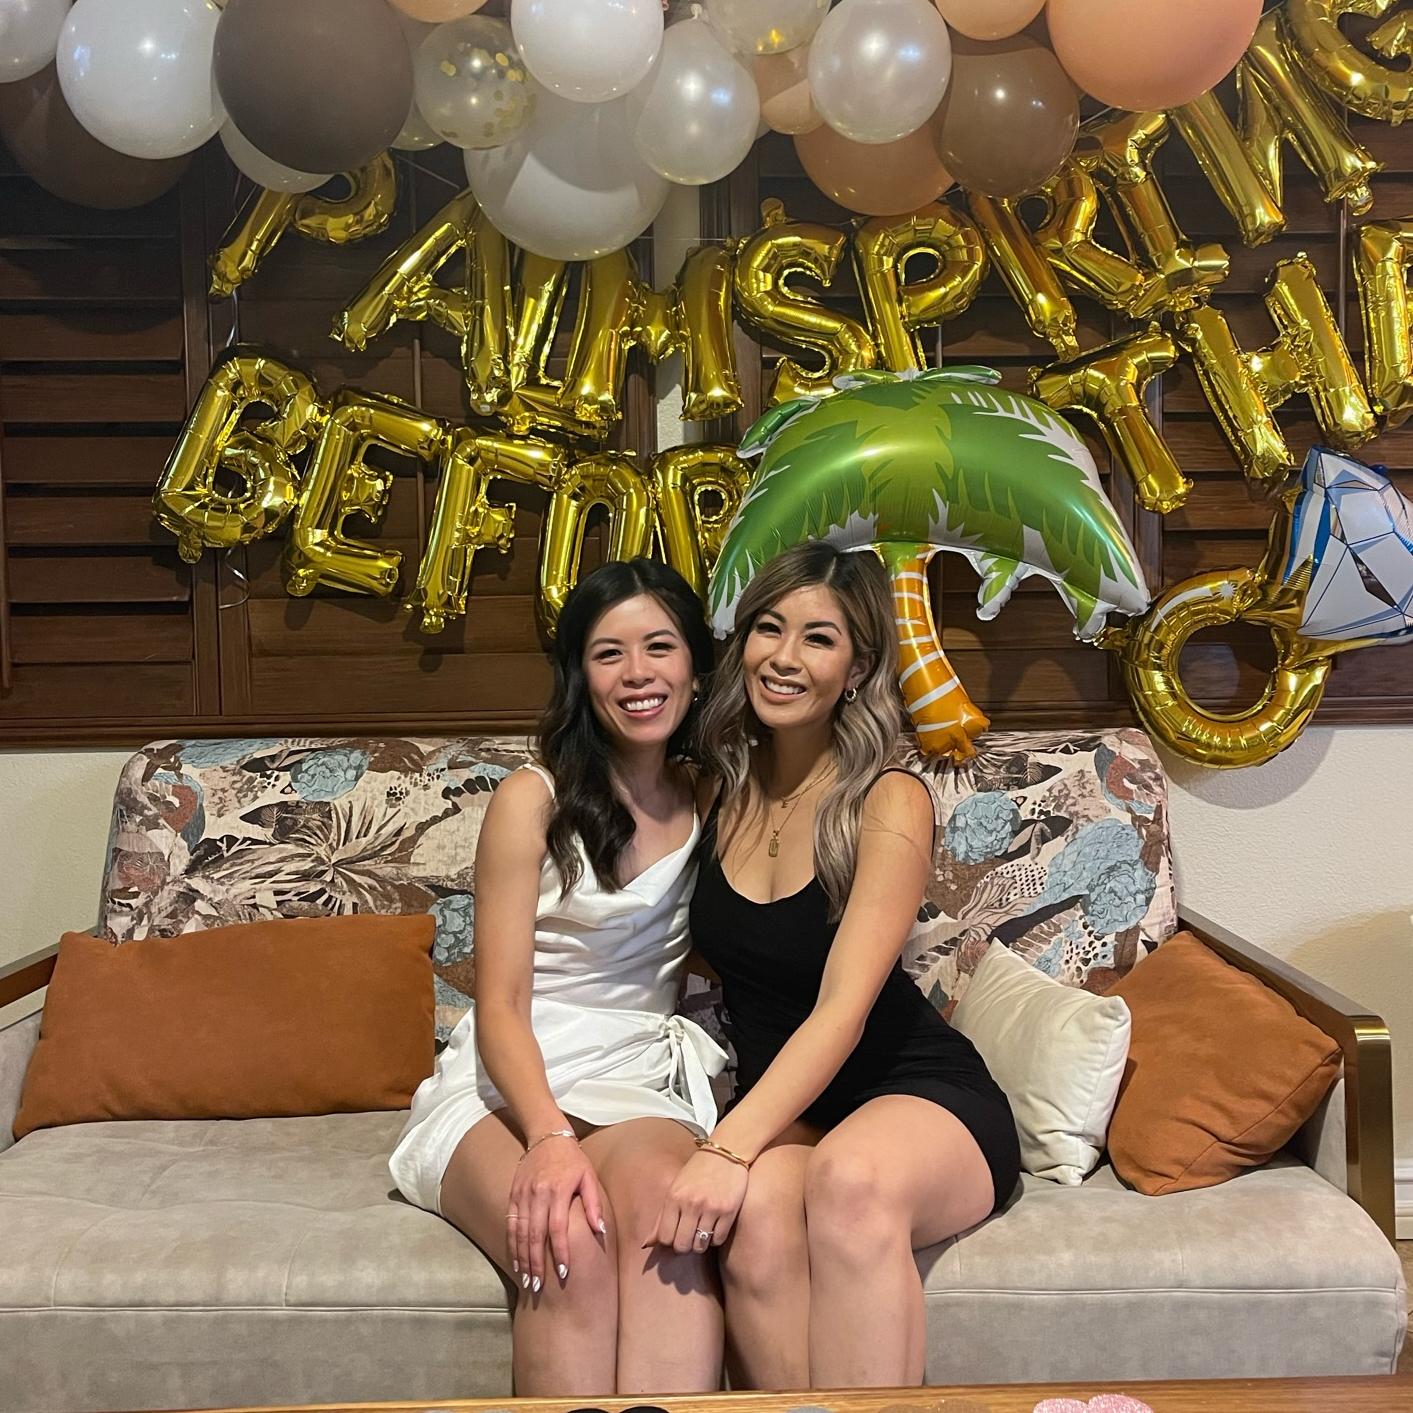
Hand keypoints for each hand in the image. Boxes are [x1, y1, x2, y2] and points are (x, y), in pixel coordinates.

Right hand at [507, 1134, 605, 1291]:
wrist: (547, 1137)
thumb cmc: (573, 1160)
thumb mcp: (589, 1176)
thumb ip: (594, 1204)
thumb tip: (600, 1230)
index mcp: (559, 1190)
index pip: (558, 1227)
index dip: (560, 1251)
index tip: (563, 1272)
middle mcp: (538, 1194)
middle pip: (535, 1235)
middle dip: (537, 1263)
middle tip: (539, 1288)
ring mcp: (523, 1195)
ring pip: (520, 1233)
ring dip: (523, 1259)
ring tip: (527, 1281)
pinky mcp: (514, 1195)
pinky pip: (511, 1224)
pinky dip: (512, 1244)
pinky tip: (516, 1261)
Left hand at [653, 1149, 748, 1253]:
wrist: (725, 1153)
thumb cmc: (697, 1172)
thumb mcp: (675, 1189)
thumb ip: (661, 1217)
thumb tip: (645, 1244)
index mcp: (674, 1197)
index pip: (665, 1237)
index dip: (670, 1242)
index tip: (676, 1235)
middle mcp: (691, 1203)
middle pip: (682, 1245)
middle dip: (685, 1246)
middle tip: (689, 1237)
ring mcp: (710, 1207)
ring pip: (700, 1245)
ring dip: (700, 1244)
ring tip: (702, 1232)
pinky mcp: (728, 1211)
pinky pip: (718, 1239)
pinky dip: (716, 1238)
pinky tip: (715, 1227)